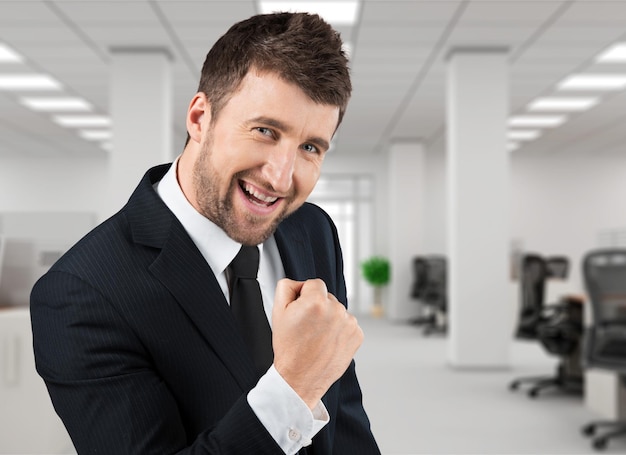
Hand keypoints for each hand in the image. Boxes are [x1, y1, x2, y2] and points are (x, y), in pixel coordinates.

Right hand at [272, 278, 363, 408]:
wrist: (299, 378)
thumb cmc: (289, 348)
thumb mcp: (278, 311)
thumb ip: (287, 286)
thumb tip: (300, 283)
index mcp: (316, 301)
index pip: (314, 283)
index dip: (304, 296)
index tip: (301, 311)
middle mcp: (336, 310)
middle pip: (327, 297)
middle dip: (317, 307)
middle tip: (306, 327)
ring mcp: (349, 323)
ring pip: (337, 311)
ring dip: (329, 319)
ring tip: (316, 337)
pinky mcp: (357, 335)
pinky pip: (347, 324)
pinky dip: (339, 331)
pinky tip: (327, 342)